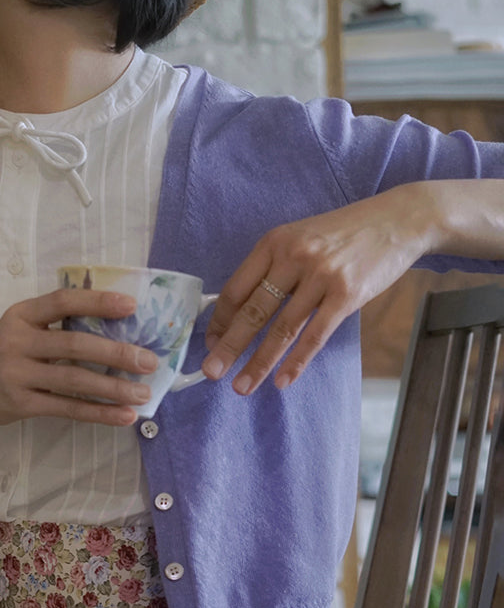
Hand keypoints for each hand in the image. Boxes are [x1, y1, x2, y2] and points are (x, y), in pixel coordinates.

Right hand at [0, 288, 159, 428]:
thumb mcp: (17, 328)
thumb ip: (52, 324)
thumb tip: (113, 327)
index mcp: (20, 315)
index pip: (62, 301)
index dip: (98, 301)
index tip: (132, 305)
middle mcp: (16, 342)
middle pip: (74, 345)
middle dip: (116, 353)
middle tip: (149, 361)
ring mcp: (17, 375)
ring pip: (74, 381)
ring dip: (113, 387)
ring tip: (143, 393)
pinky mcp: (21, 404)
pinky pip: (67, 409)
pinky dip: (99, 413)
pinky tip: (123, 415)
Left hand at [202, 187, 431, 393]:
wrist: (396, 221)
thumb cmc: (342, 234)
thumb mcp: (298, 238)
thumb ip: (273, 267)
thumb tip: (243, 308)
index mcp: (273, 243)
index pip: (235, 288)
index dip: (220, 319)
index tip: (210, 342)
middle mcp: (292, 257)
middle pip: (253, 311)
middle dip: (228, 346)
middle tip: (210, 371)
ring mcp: (320, 277)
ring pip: (282, 329)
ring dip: (259, 362)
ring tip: (241, 386)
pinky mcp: (347, 295)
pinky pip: (315, 335)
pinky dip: (296, 361)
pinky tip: (282, 381)